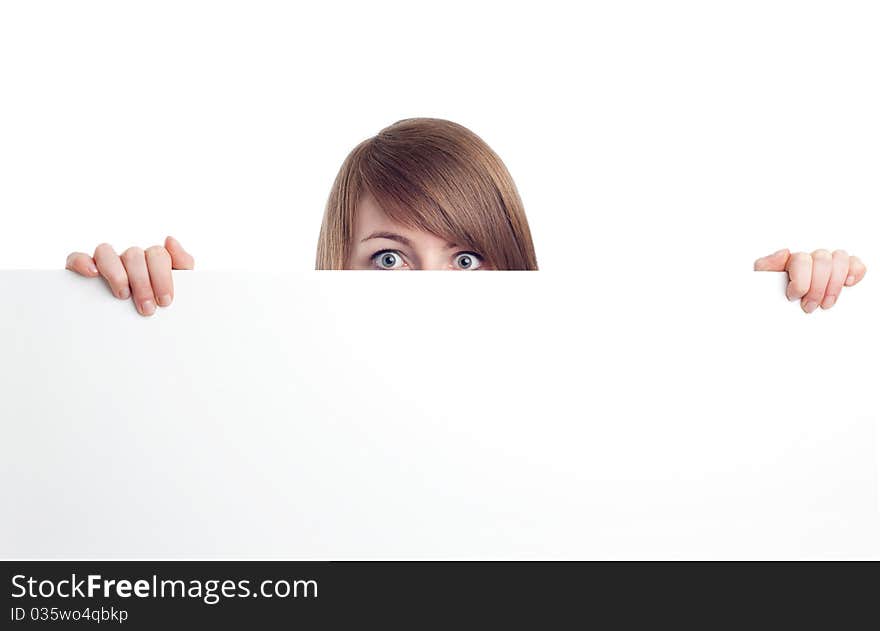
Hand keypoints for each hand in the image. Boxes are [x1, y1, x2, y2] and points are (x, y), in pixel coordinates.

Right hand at [65, 236, 194, 315]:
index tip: (164, 301)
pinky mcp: (82, 271)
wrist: (139, 336)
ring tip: (122, 295)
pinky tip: (92, 274)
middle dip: (142, 283)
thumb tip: (170, 240)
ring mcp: (106, 263)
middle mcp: (128, 259)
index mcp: (151, 261)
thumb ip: (183, 264)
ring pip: (106, 251)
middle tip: (147, 308)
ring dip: (116, 273)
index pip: (157, 255)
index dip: (162, 277)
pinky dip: (83, 262)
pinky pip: (76, 258)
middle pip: (134, 255)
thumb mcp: (179, 288)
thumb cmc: (159, 306)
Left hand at [753, 248, 866, 312]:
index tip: (794, 296)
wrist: (776, 306)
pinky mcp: (843, 272)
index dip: (801, 281)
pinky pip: (856, 264)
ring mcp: (828, 264)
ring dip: (835, 284)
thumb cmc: (771, 292)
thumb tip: (784, 253)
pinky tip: (847, 284)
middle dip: (817, 288)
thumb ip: (767, 265)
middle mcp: (811, 258)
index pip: (802, 260)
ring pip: (841, 259)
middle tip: (809, 306)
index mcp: (792, 259)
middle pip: (823, 260)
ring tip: (825, 303)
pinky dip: (856, 273)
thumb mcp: (762, 280)